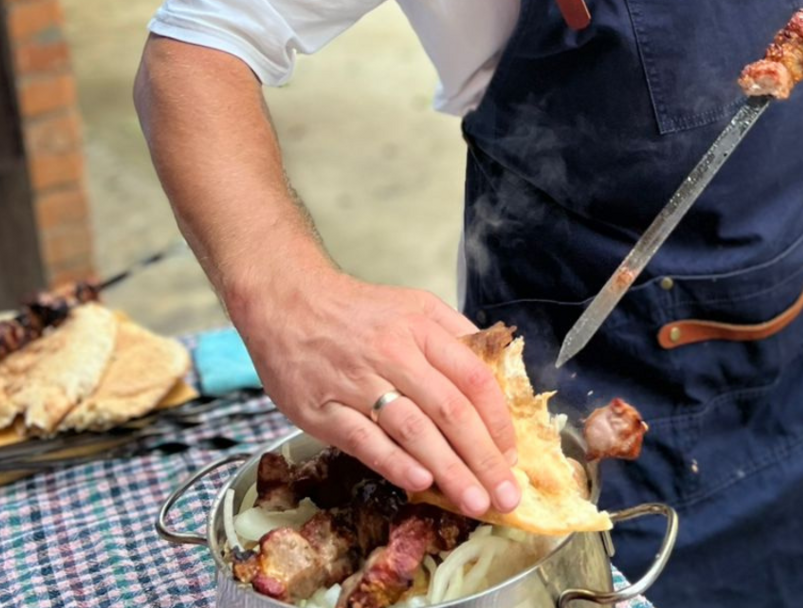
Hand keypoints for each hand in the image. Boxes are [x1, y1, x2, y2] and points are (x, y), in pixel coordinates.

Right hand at [230, 259, 520, 518]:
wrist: (289, 301)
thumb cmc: (357, 310)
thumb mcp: (414, 305)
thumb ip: (455, 333)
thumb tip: (496, 367)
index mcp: (421, 328)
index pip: (473, 378)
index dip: (498, 419)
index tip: (513, 452)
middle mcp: (394, 354)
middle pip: (450, 410)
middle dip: (484, 457)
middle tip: (507, 494)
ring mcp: (357, 382)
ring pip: (413, 430)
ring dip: (449, 470)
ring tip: (475, 501)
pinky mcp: (322, 409)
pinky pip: (365, 440)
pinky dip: (394, 463)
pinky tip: (420, 483)